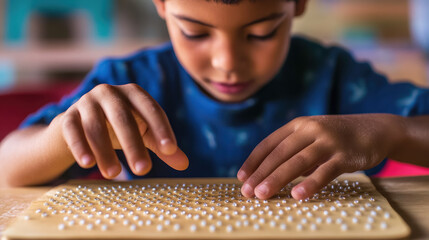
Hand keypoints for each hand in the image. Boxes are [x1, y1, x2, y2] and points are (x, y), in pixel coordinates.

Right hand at [59, 83, 188, 178]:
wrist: (79, 125)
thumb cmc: (118, 127)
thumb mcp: (142, 134)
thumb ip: (161, 146)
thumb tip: (184, 164)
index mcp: (134, 94)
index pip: (151, 109)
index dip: (161, 129)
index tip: (170, 150)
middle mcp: (110, 92)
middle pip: (124, 118)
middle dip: (134, 144)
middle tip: (143, 170)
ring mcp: (87, 102)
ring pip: (96, 126)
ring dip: (105, 151)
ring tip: (114, 175)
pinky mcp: (67, 116)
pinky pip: (72, 130)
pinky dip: (80, 146)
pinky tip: (87, 164)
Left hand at [237, 114, 403, 199]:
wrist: (374, 129)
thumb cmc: (335, 138)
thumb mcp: (311, 136)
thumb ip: (293, 150)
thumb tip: (267, 174)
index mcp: (298, 125)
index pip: (269, 143)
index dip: (253, 161)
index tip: (241, 178)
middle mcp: (310, 130)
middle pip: (279, 154)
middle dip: (260, 174)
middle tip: (247, 192)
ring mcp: (328, 141)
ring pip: (297, 161)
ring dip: (277, 179)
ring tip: (262, 195)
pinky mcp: (345, 155)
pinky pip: (325, 171)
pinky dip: (311, 183)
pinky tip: (298, 196)